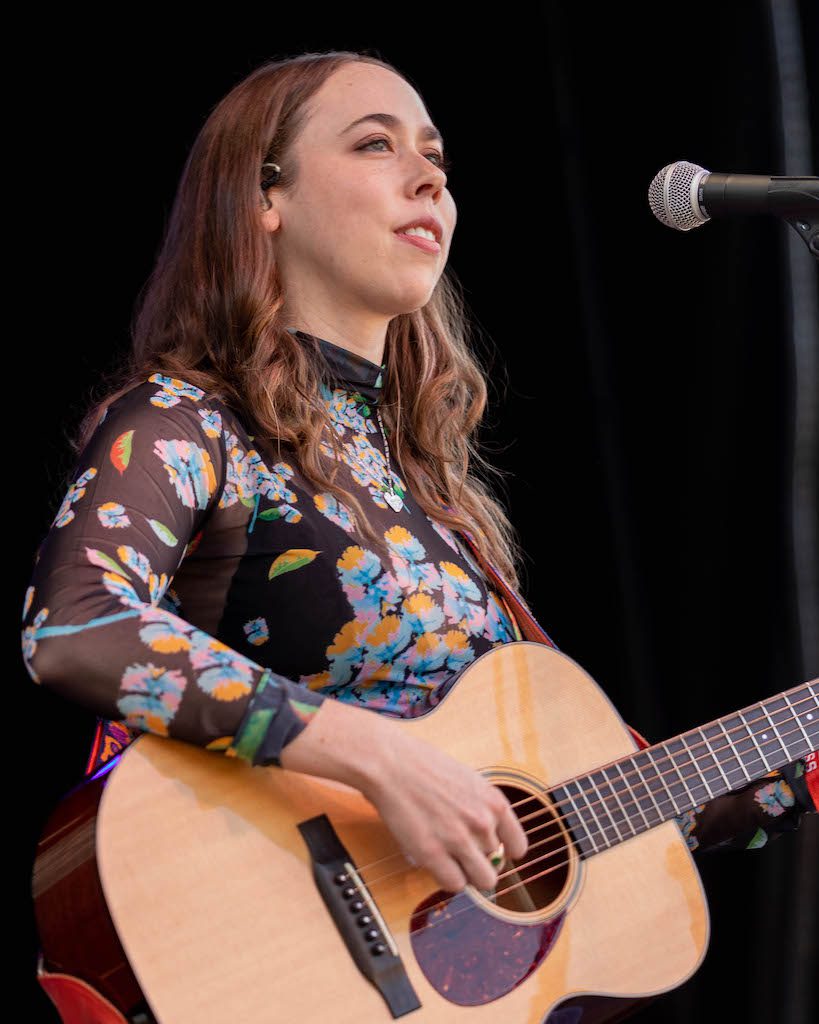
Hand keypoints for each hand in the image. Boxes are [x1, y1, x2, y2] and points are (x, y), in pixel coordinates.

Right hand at [279, 696, 527, 892]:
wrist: (390, 763)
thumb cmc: (422, 765)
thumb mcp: (466, 780)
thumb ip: (480, 808)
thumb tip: (485, 838)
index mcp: (494, 802)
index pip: (518, 846)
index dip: (505, 853)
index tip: (492, 853)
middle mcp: (482, 823)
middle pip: (497, 864)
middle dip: (480, 861)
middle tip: (461, 854)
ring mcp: (459, 840)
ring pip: (482, 881)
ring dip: (466, 874)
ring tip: (449, 861)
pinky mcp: (433, 853)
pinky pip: (454, 884)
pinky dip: (446, 879)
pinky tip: (435, 863)